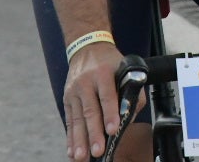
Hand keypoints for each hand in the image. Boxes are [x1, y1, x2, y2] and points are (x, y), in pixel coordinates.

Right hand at [63, 41, 124, 160]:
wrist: (87, 48)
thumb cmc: (110, 63)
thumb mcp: (125, 70)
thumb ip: (132, 94)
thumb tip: (128, 119)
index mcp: (103, 74)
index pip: (107, 95)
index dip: (110, 113)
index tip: (113, 130)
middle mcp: (86, 82)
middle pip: (90, 110)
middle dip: (94, 133)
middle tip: (98, 150)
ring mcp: (74, 91)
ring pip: (77, 118)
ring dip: (79, 139)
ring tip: (81, 156)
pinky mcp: (67, 99)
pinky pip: (69, 120)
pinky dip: (70, 137)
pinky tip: (72, 150)